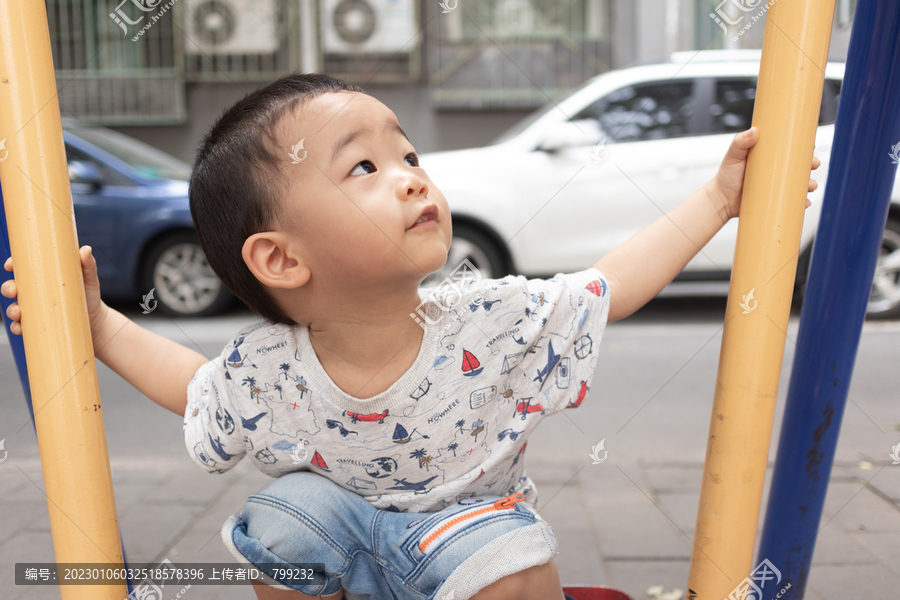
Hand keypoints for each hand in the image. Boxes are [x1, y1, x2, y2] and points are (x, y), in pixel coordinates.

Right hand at [2, 245, 108, 340]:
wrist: (96, 320)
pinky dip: (17, 327)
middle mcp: (35, 292)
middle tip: (13, 291)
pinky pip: (22, 327)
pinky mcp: (39, 324)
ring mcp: (35, 309)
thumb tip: (86, 250)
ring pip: (14, 308)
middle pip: (13, 287)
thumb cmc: (90, 295)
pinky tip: (20, 328)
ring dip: (11, 310)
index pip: (22, 268)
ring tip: (18, 313)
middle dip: (8, 288)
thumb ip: (88, 265)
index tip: (10, 265)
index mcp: (43, 277)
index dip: (12, 264)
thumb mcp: (89, 279)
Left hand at [705, 126, 820, 221]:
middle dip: (811, 165)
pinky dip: (802, 203)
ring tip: (810, 186)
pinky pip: (794, 202)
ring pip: (800, 184)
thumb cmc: (726, 177)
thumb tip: (754, 131)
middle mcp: (777, 171)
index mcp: (770, 157)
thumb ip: (740, 143)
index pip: (791, 149)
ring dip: (810, 184)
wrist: (720, 201)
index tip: (810, 145)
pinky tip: (805, 203)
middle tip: (813, 165)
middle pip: (800, 166)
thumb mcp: (733, 157)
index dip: (803, 147)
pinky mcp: (775, 201)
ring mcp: (777, 186)